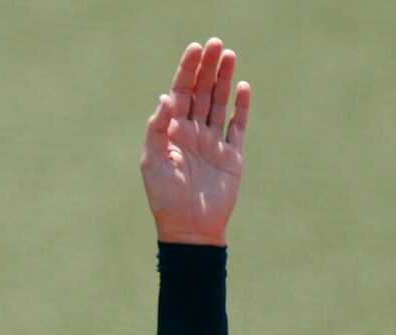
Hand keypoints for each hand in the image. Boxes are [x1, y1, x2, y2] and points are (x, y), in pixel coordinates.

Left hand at [141, 38, 249, 245]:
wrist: (189, 229)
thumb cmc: (165, 198)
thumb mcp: (152, 162)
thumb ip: (157, 128)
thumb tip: (165, 97)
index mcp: (172, 131)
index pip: (181, 92)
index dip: (187, 69)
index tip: (195, 48)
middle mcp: (193, 132)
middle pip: (202, 92)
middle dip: (208, 67)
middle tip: (216, 43)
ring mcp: (214, 143)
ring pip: (220, 103)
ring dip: (224, 79)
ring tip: (230, 55)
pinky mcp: (232, 156)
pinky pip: (237, 126)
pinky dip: (241, 107)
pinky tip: (243, 86)